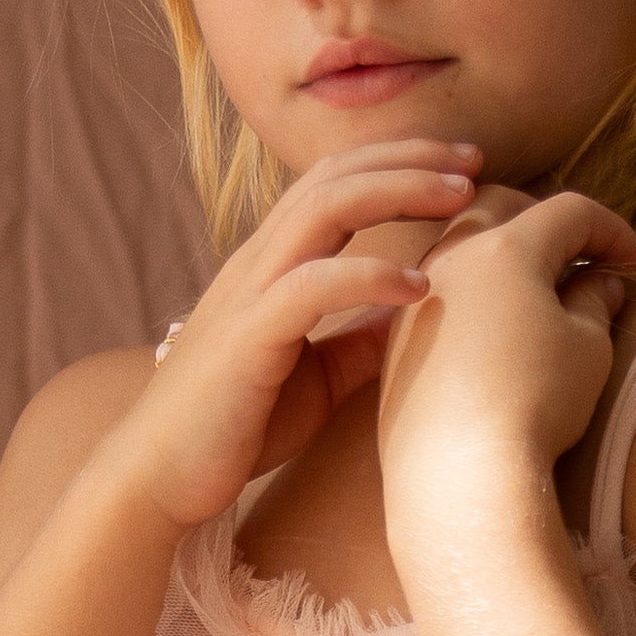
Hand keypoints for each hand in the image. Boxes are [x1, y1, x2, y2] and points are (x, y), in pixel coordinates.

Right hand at [123, 143, 484, 530]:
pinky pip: (312, 285)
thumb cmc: (235, 428)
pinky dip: (370, 275)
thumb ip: (361, 339)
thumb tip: (419, 311)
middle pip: (336, 176)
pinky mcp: (249, 338)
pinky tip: (419, 284)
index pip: (337, 183)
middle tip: (476, 160)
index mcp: (274, 265)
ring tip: (460, 197)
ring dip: (398, 191)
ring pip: (325, 208)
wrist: (158, 477)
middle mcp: (259, 263)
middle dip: (410, 158)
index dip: (399, 163)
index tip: (463, 168)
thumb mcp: (319, 376)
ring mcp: (250, 294)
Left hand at [372, 188, 635, 551]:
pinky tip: (492, 332)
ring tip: (533, 293)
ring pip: (459, 246)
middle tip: (577, 256)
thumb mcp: (588, 349)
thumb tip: (598, 282)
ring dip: (501, 255)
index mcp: (507, 248)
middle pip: (500, 206)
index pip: (570, 212)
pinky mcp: (396, 341)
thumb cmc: (536, 406)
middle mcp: (453, 259)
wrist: (460, 475)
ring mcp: (417, 300)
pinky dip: (471, 294)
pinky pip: (436, 294)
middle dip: (545, 221)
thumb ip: (595, 302)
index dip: (613, 230)